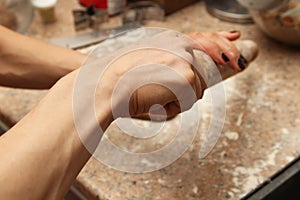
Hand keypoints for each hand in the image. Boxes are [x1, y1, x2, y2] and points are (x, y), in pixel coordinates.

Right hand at [92, 30, 243, 120]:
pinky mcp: (186, 77)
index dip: (221, 41)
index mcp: (169, 40)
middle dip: (187, 89)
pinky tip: (153, 98)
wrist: (106, 84)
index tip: (234, 38)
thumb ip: (169, 61)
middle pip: (202, 74)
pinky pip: (186, 103)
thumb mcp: (145, 61)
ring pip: (194, 91)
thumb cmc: (119, 78)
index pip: (203, 37)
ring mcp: (184, 59)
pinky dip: (169, 107)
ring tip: (151, 92)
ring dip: (175, 99)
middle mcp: (180, 45)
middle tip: (163, 88)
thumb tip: (186, 73)